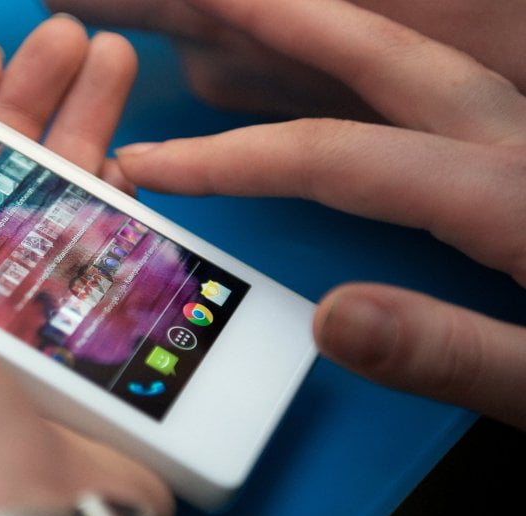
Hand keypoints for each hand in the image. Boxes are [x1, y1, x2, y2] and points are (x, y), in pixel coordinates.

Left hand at [0, 17, 170, 515]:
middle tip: (67, 41)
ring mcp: (15, 317)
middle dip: (28, 95)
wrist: (13, 499)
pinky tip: (130, 165)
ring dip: (82, 126)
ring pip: (49, 198)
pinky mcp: (76, 341)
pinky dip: (113, 204)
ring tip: (113, 65)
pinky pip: (97, 254)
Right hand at [113, 0, 525, 428]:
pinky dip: (405, 43)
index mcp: (512, 202)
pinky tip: (366, 51)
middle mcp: (521, 142)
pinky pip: (470, 64)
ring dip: (339, 17)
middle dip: (283, 19)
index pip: (339, 160)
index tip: (155, 167)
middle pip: (382, 55)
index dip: (234, 160)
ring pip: (430, 40)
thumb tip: (332, 320)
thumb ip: (456, 351)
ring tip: (265, 0)